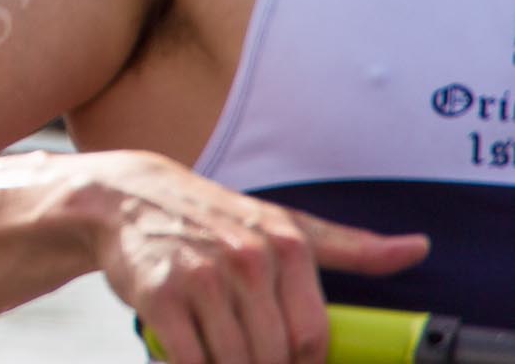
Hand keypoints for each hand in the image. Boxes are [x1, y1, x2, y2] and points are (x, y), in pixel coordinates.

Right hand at [79, 150, 428, 363]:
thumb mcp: (283, 223)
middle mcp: (247, 260)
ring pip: (234, 362)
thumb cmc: (211, 216)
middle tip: (239, 351)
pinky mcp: (160, 296)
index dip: (299, 362)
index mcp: (285, 247)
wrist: (128, 197)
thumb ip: (351, 246)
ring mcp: (202, 278)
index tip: (282, 359)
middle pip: (273, 356)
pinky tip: (187, 353)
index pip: (312, 337)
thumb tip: (416, 249)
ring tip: (213, 348)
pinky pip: (191, 360)